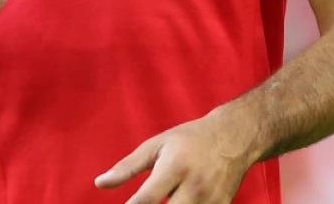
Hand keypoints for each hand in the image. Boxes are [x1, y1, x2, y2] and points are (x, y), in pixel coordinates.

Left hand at [95, 113, 251, 203]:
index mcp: (175, 166)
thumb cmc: (189, 139)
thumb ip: (127, 167)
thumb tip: (99, 183)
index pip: (147, 199)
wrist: (234, 137)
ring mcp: (210, 200)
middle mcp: (194, 186)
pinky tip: (178, 202)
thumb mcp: (156, 145)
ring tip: (165, 200)